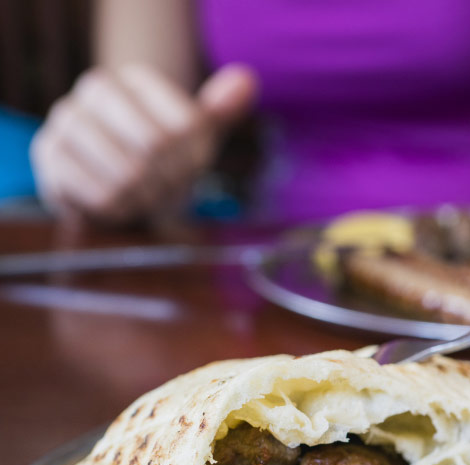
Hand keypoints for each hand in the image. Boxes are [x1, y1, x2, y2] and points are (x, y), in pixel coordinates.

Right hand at [30, 63, 257, 224]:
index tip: (188, 165)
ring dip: (146, 197)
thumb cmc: (165, 159)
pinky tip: (119, 202)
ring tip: (143, 194)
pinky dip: (119, 209)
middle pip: (155, 146)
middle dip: (170, 179)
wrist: (116, 186)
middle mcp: (98, 87)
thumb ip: (221, 110)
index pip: (185, 125)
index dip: (194, 158)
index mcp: (139, 77)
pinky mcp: (49, 154)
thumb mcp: (198, 135)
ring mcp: (67, 118)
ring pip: (126, 173)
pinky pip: (100, 194)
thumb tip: (246, 81)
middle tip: (166, 187)